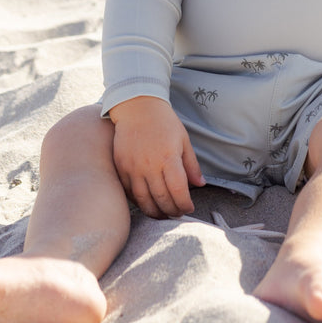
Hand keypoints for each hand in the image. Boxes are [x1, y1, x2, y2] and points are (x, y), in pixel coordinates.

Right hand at [109, 96, 204, 217]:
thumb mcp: (183, 140)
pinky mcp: (121, 167)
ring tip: (163, 215)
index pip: (178, 191)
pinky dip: (139, 201)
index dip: (185, 204)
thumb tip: (200, 185)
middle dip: (172, 211)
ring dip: (155, 212)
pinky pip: (129, 192)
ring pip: (144, 200)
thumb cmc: (164, 122)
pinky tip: (147, 203)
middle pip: (162, 199)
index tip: (189, 208)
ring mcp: (133, 168)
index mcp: (168, 158)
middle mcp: (150, 165)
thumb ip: (191, 165)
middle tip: (177, 214)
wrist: (137, 107)